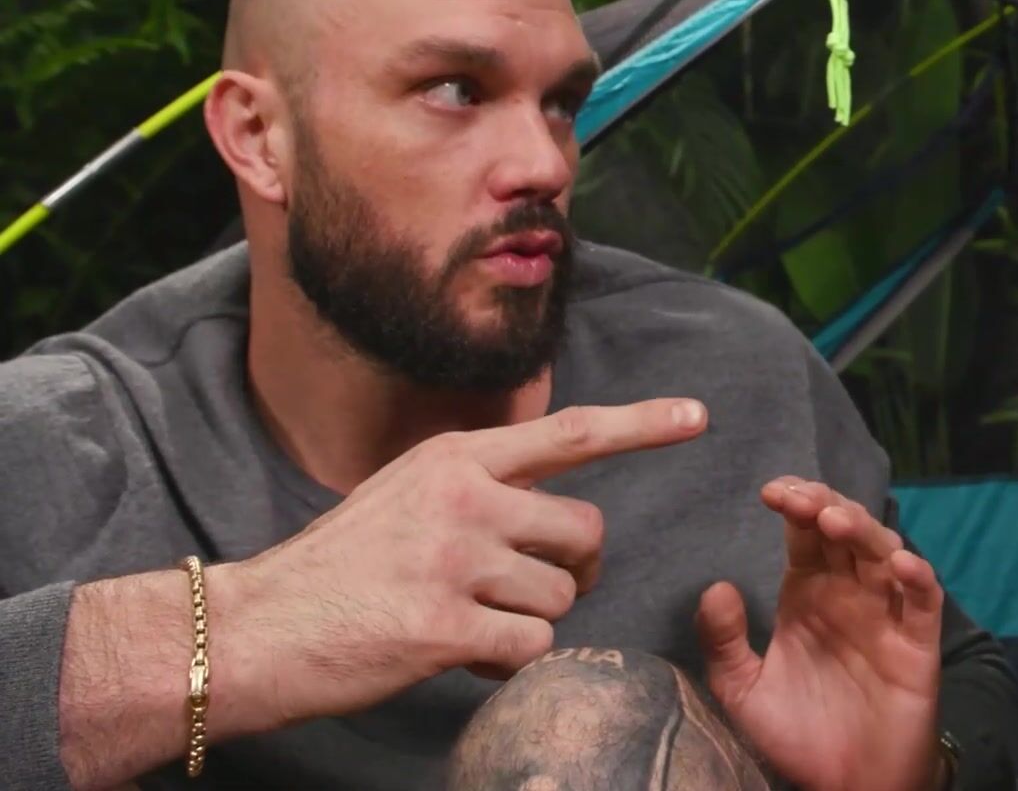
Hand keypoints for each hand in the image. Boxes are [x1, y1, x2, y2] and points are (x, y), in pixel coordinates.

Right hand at [208, 399, 705, 737]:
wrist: (256, 628)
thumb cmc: (339, 568)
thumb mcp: (407, 494)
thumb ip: (480, 489)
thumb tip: (558, 518)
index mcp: (457, 458)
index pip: (570, 431)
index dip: (642, 424)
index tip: (698, 416)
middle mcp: (463, 497)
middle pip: (584, 531)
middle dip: (575, 570)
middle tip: (531, 588)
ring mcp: (455, 560)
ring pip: (561, 597)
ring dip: (530, 623)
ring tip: (468, 622)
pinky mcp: (444, 625)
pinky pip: (530, 648)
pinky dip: (507, 664)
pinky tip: (462, 657)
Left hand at [696, 479, 944, 790]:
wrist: (846, 787)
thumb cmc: (798, 735)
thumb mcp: (743, 692)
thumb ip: (724, 642)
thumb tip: (714, 586)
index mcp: (807, 594)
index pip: (804, 534)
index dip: (794, 504)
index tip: (769, 492)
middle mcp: (848, 593)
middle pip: (844, 530)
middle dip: (824, 504)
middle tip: (799, 498)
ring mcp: (885, 614)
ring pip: (883, 551)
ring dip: (863, 529)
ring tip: (835, 520)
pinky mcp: (917, 642)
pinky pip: (923, 599)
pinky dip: (917, 575)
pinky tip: (898, 564)